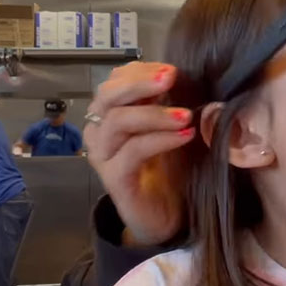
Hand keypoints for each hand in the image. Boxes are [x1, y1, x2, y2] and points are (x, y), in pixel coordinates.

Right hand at [84, 62, 192, 245]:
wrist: (165, 214)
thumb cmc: (169, 166)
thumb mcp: (171, 126)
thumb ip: (170, 101)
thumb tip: (182, 74)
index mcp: (110, 113)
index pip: (116, 81)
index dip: (142, 71)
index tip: (172, 70)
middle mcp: (99, 131)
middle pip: (108, 95)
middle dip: (140, 82)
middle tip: (171, 78)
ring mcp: (103, 156)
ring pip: (117, 121)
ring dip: (155, 113)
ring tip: (186, 115)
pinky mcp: (115, 179)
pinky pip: (133, 151)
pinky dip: (160, 139)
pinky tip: (185, 136)